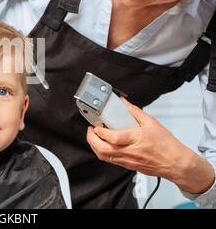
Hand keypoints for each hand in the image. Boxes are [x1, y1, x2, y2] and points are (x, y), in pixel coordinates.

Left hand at [86, 98, 214, 193]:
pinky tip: (104, 145)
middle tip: (91, 131)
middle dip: (92, 140)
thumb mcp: (152, 123)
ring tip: (95, 137)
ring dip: (95, 146)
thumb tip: (124, 103)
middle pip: (103, 150)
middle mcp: (130, 152)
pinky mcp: (128, 165)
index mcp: (136, 139)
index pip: (113, 137)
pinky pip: (110, 160)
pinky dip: (102, 152)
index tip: (96, 125)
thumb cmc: (167, 146)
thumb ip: (135, 112)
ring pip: (104, 157)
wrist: (176, 163)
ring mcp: (127, 160)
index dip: (101, 132)